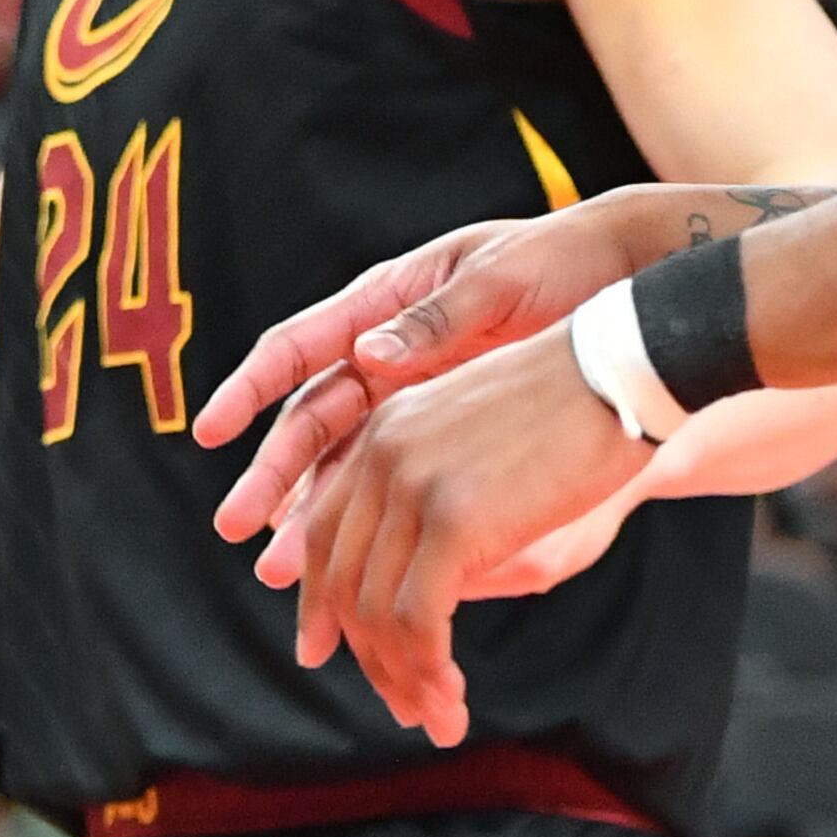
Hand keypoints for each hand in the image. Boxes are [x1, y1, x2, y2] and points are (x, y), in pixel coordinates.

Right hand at [194, 200, 661, 543]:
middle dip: (270, 476)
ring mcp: (410, 394)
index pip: (298, 346)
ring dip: (307, 513)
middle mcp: (382, 352)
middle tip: (235, 528)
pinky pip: (388, 479)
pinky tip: (341, 567)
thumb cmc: (560, 263)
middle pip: (310, 418)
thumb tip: (369, 355)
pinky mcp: (443, 429)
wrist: (626, 287)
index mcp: (384, 303)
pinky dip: (362, 520)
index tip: (210, 431)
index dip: (248, 388)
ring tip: (279, 572)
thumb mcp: (501, 281)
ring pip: (341, 460)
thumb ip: (436, 321)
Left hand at [251, 331, 645, 745]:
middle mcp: (379, 452)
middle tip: (403, 707)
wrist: (618, 375)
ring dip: (403, 677)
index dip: (319, 601)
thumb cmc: (569, 420)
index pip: (321, 531)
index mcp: (380, 432)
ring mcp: (408, 481)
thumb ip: (434, 513)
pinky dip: (428, 670)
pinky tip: (454, 699)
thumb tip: (414, 601)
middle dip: (367, 655)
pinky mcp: (451, 515)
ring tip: (438, 719)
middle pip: (340, 576)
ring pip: (374, 607)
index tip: (323, 653)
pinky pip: (416, 615)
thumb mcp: (479, 456)